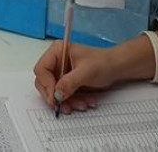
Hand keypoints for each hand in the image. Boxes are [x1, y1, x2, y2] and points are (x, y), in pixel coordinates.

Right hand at [33, 32, 157, 113]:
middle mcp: (56, 62)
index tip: (54, 99)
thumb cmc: (102, 63)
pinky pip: (64, 96)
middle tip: (65, 107)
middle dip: (57, 96)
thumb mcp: (86, 72)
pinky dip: (73, 102)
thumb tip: (56, 95)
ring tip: (82, 105)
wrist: (116, 68)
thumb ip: (69, 82)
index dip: (46, 85)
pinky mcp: (67, 83)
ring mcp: (61, 73)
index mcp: (56, 51)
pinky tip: (85, 102)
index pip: (41, 70)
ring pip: (54, 92)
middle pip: (45, 83)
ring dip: (67, 102)